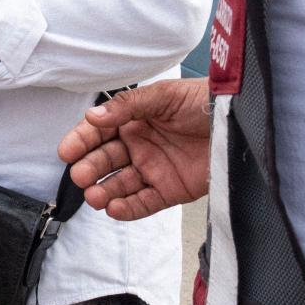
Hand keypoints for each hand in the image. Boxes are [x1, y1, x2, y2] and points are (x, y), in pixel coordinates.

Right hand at [57, 78, 211, 220]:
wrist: (238, 120)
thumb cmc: (202, 101)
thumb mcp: (163, 95)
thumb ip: (128, 106)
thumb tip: (92, 116)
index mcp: (133, 120)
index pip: (99, 133)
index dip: (81, 141)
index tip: (66, 151)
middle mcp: (139, 146)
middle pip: (106, 161)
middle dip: (90, 169)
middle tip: (79, 176)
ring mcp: (153, 169)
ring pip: (121, 184)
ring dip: (105, 191)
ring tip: (94, 196)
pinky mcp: (170, 190)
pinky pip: (144, 202)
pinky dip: (128, 208)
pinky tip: (114, 208)